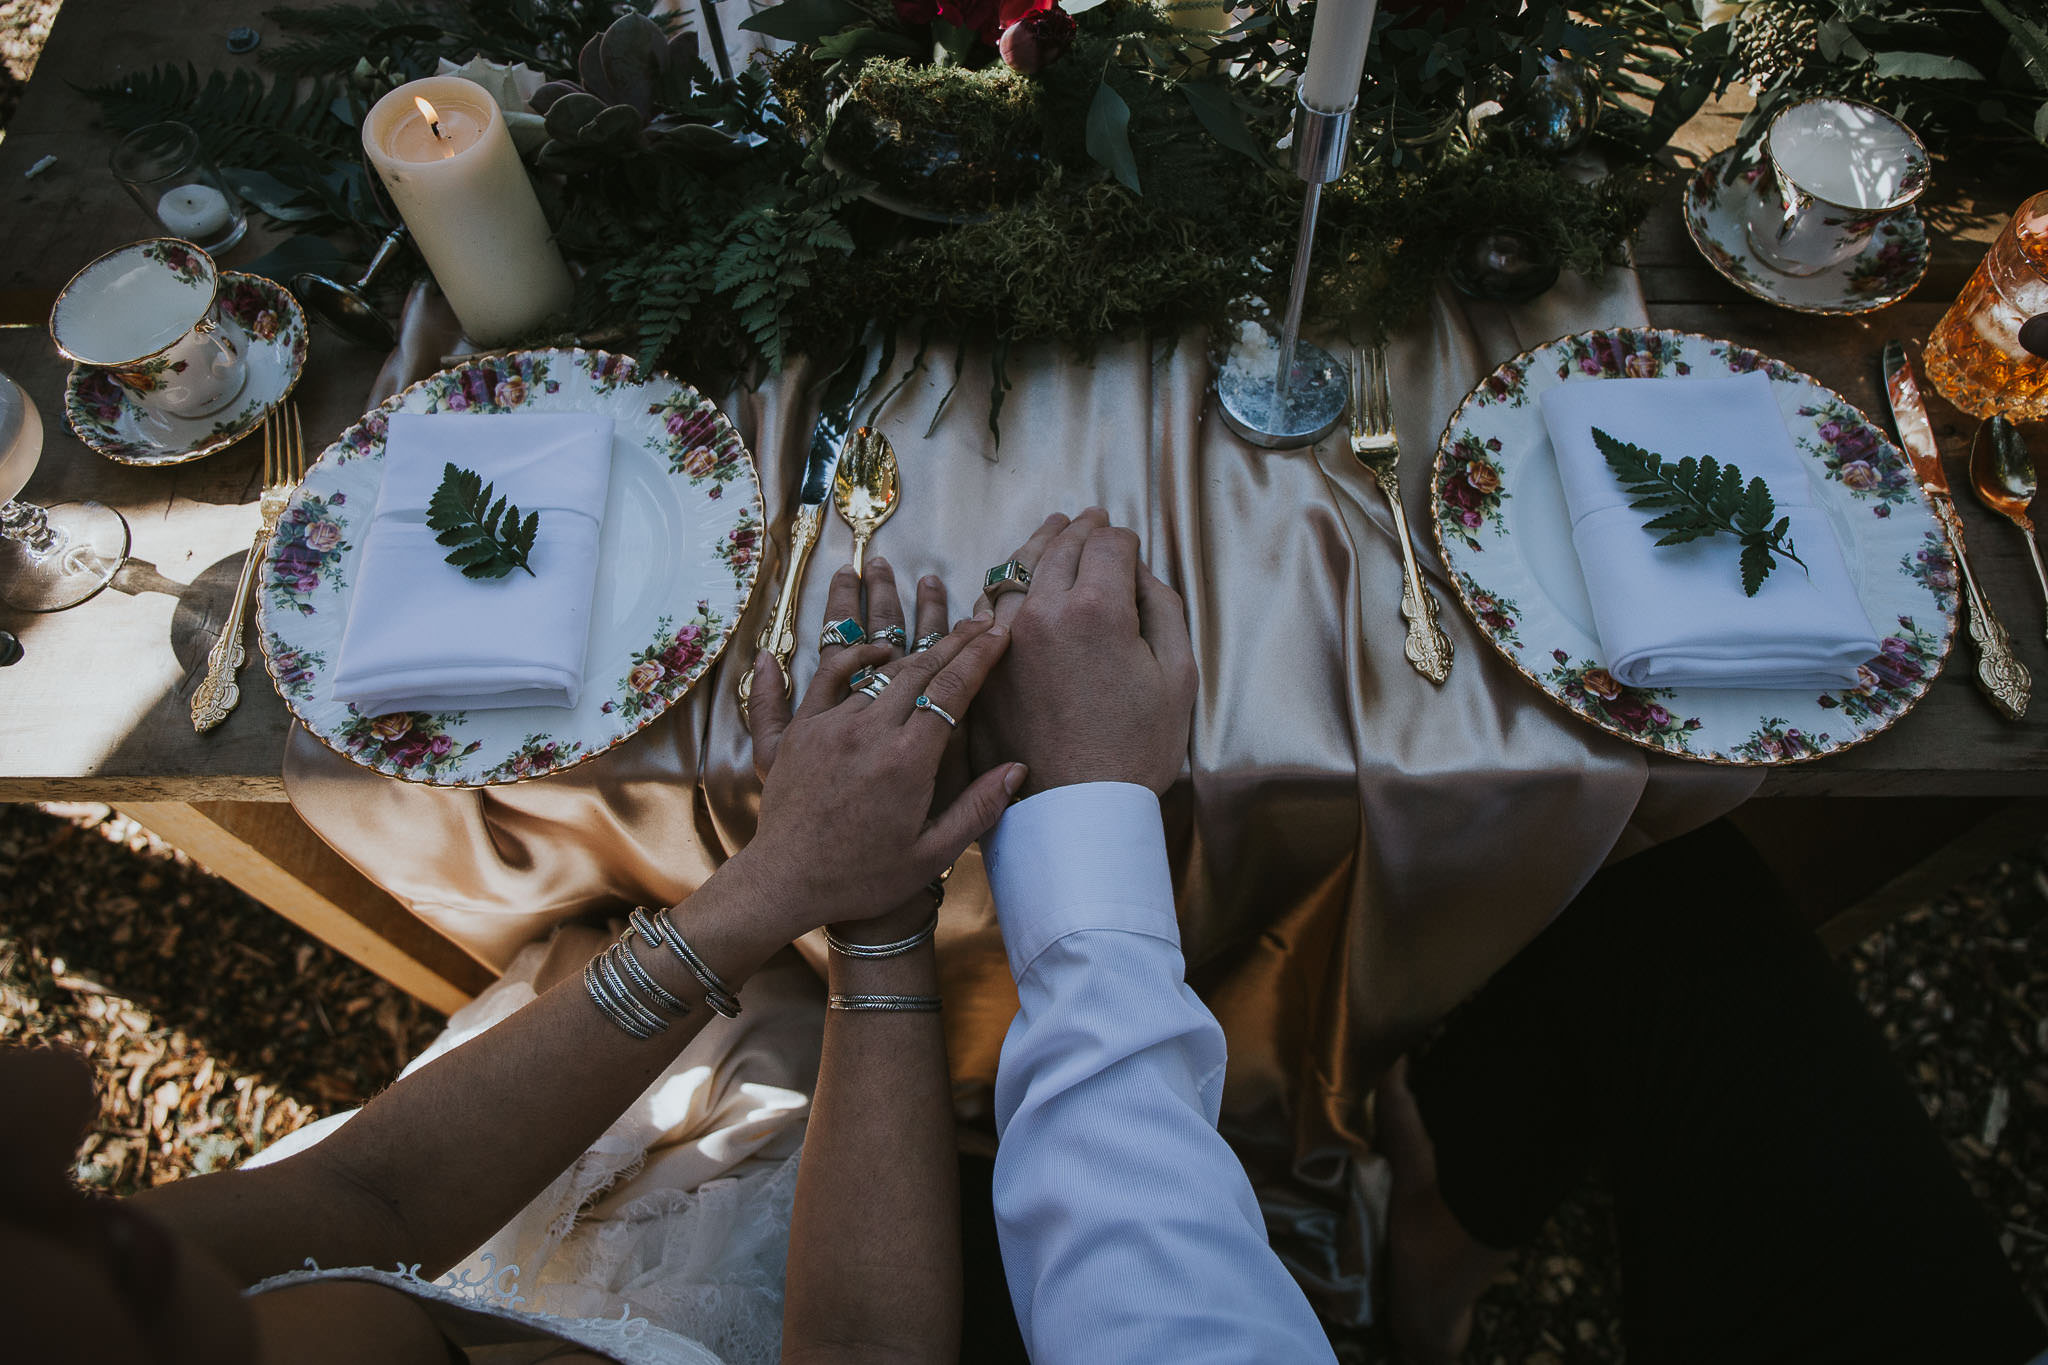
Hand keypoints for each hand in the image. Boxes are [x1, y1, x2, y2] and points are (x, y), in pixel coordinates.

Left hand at [744, 561, 1024, 931]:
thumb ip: (978, 809)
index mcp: (907, 762)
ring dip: (910, 642)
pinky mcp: (797, 731)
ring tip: (935, 621)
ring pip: (877, 669)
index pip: (952, 691)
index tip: (1000, 632)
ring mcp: (828, 726)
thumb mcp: (931, 855)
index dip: (980, 656)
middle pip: (920, 668)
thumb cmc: (862, 878)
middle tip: (979, 620)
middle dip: (955, 640)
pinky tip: (873, 648)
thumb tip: (1018, 770)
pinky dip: (851, 656)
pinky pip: (823, 676)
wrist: (784, 883)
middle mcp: (868, 733)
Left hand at [970, 509, 1196, 796]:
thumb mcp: (1177, 677)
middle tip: (1091, 519)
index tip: (1130, 546)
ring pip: (1014, 569)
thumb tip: (1138, 572)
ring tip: (1052, 532)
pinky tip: (1014, 581)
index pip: (1109, 544)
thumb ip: (1162, 609)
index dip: (1124, 539)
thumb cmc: (1136, 751)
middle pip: (1059, 546)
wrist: (1075, 813)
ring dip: (1037, 545)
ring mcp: (1002, 639)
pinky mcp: (981, 665)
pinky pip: (985, 606)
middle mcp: (1041, 612)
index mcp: (1095, 609)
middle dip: (1080, 529)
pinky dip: (1003, 583)